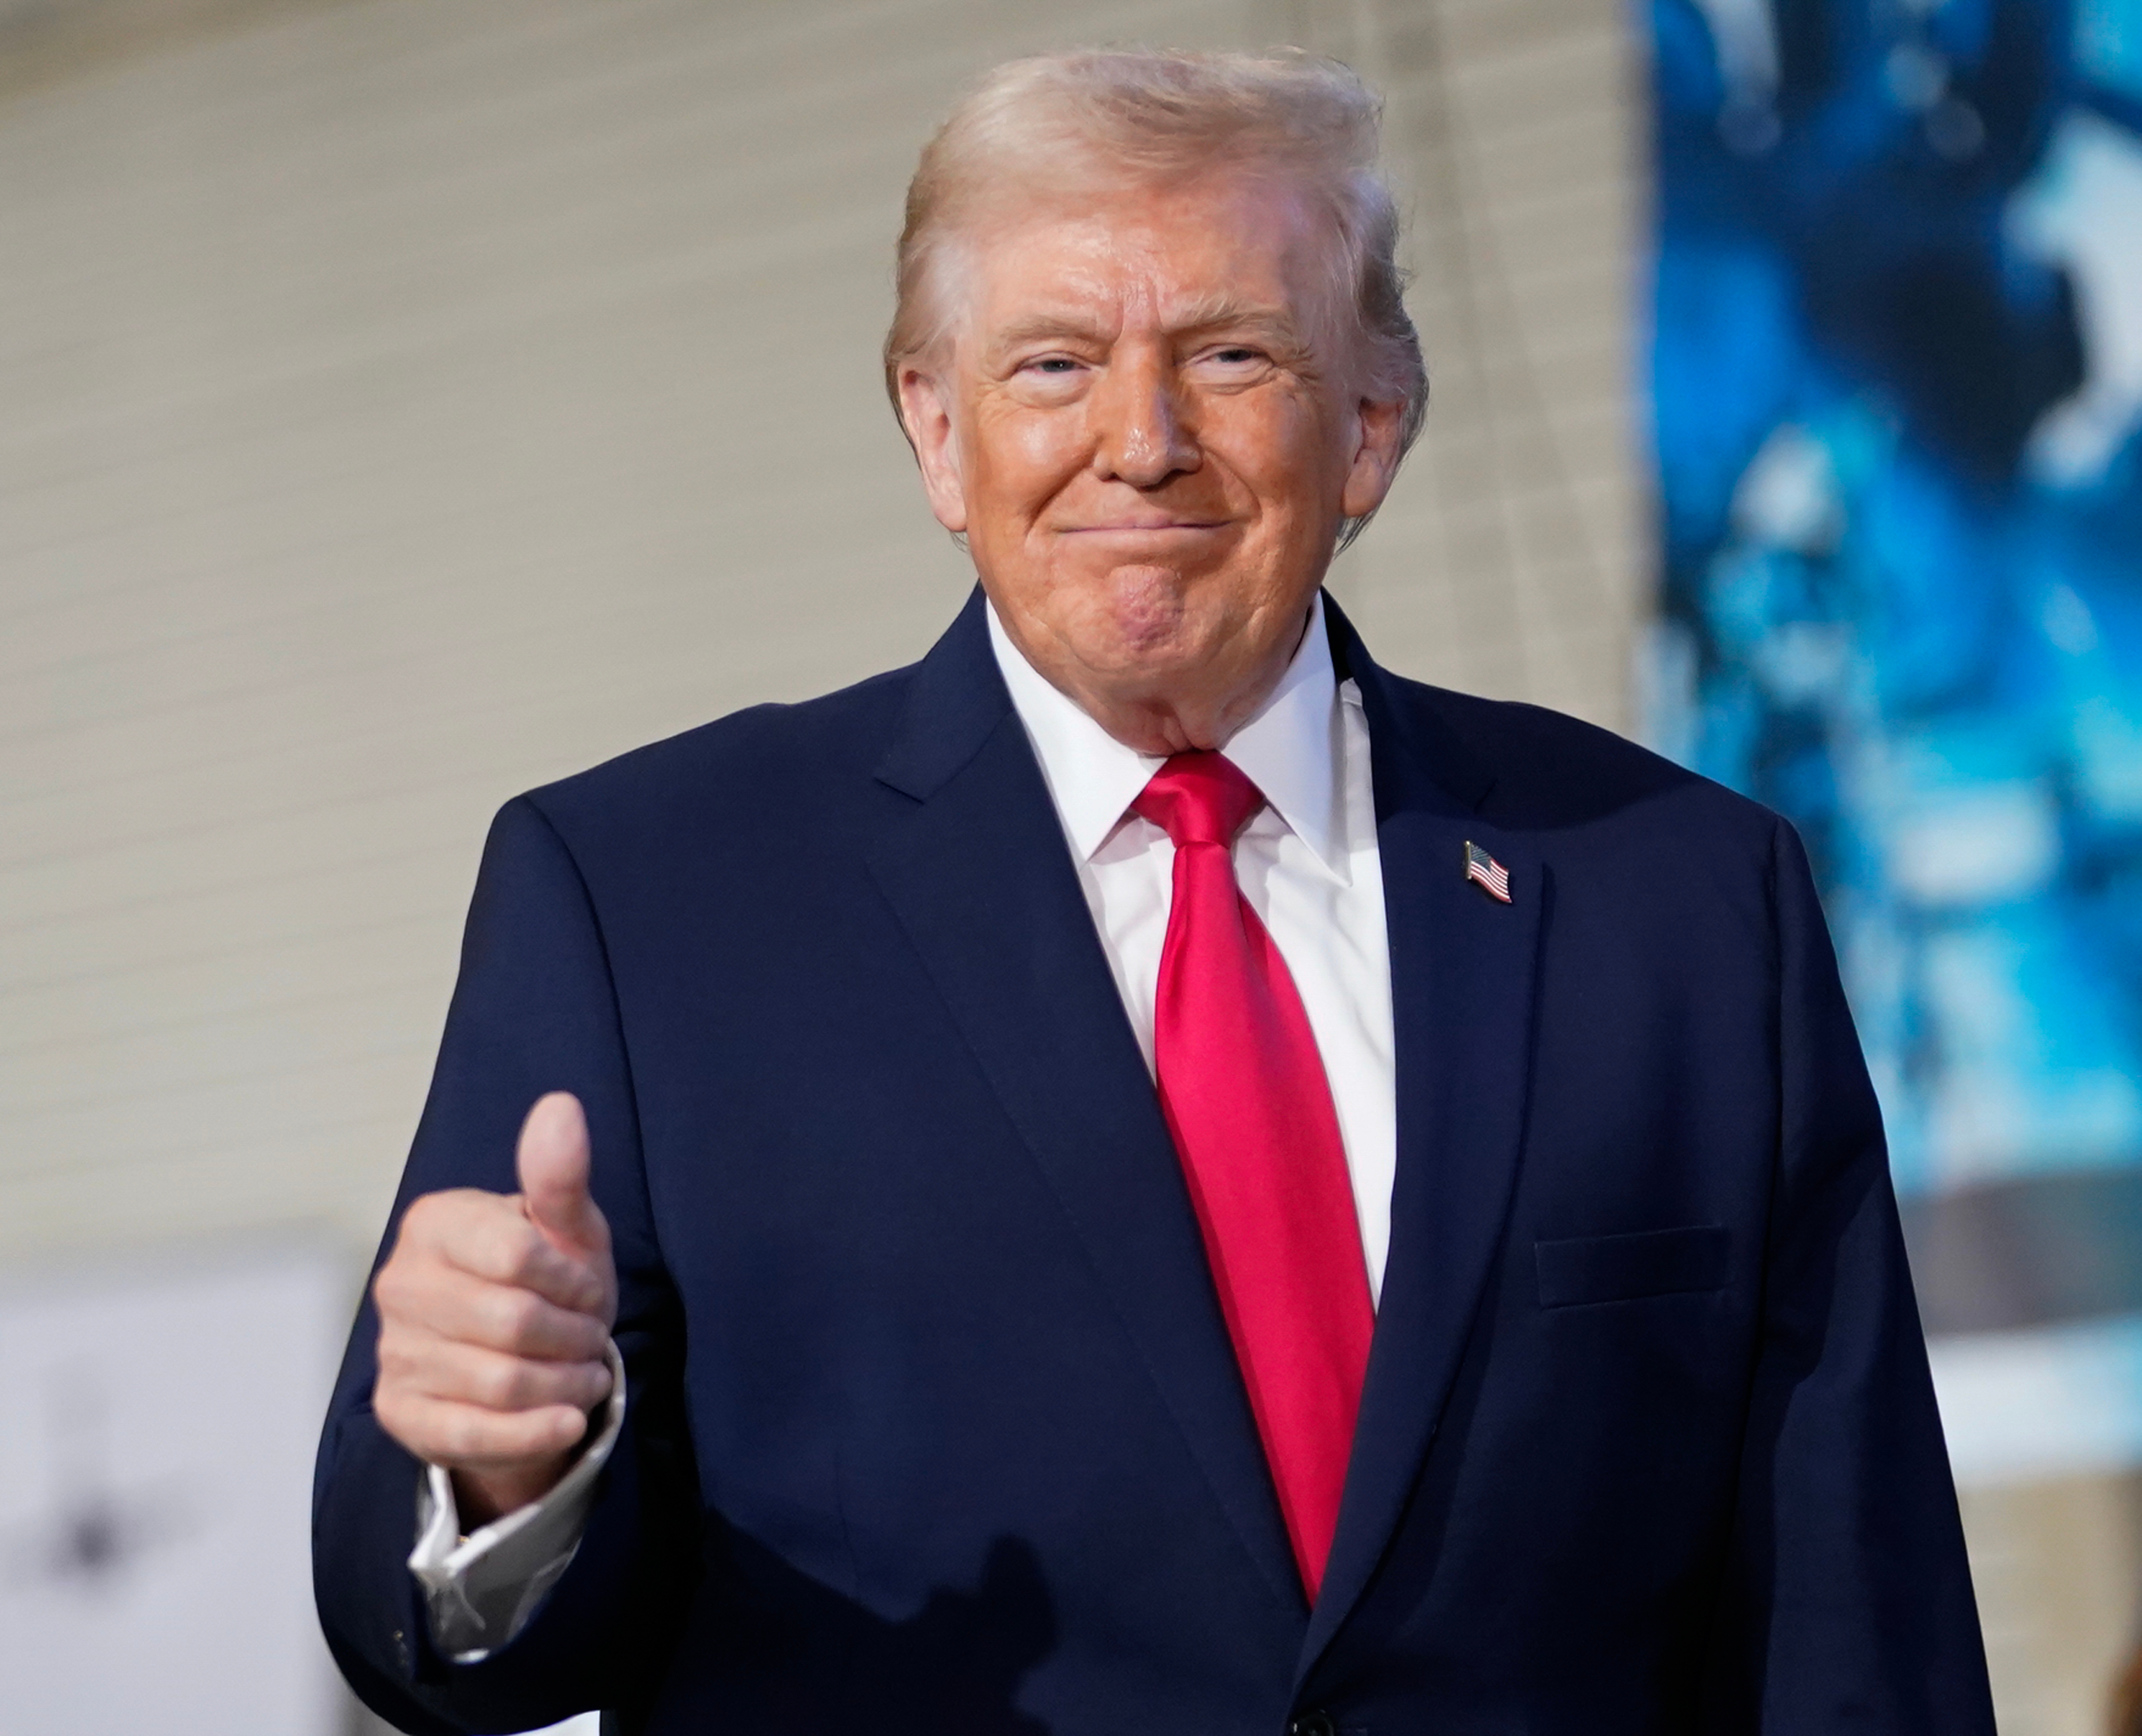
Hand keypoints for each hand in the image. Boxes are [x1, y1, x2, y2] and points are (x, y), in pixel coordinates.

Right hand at [372, 1092, 617, 1523]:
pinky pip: (474, 1434)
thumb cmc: (546, 1281)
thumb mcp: (567, 1228)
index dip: (571, 1278)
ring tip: (582, 1374)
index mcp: (433, 1225)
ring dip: (564, 1385)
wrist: (524, 1358)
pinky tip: (567, 1421)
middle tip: (591, 1338)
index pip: (517, 1254)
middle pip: (513, 1323)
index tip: (589, 1287)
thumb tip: (560, 1105)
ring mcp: (394, 1353)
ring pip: (502, 1382)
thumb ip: (560, 1175)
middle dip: (574, 1336)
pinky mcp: (402, 1414)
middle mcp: (400, 1285)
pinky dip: (535, 1433)